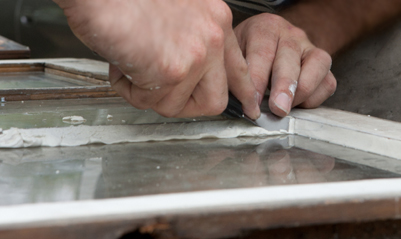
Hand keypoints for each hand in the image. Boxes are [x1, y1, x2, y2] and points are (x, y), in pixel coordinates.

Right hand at [53, 0, 259, 118]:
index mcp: (215, 18)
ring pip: (179, 105)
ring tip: (133, 69)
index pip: (238, 67)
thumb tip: (189, 72)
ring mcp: (196, 53)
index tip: (246, 104)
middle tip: (164, 93)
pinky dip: (131, 90)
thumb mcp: (175, 12)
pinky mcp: (173, 70)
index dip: (240, 91)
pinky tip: (122, 66)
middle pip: (216, 99)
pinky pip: (152, 102)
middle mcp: (212, 35)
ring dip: (150, 95)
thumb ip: (191, 40)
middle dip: (186, 105)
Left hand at [234, 13, 336, 116]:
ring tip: (284, 110)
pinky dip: (313, 99)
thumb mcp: (234, 55)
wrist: (270, 40)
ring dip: (300, 94)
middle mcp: (290, 35)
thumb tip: (238, 101)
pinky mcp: (323, 65)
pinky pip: (327, 83)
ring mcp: (310, 48)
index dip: (257, 82)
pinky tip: (296, 106)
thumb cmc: (247, 51)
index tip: (251, 103)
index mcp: (264, 28)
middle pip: (290, 61)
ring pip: (316, 68)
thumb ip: (235, 74)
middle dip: (283, 89)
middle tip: (277, 109)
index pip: (262, 54)